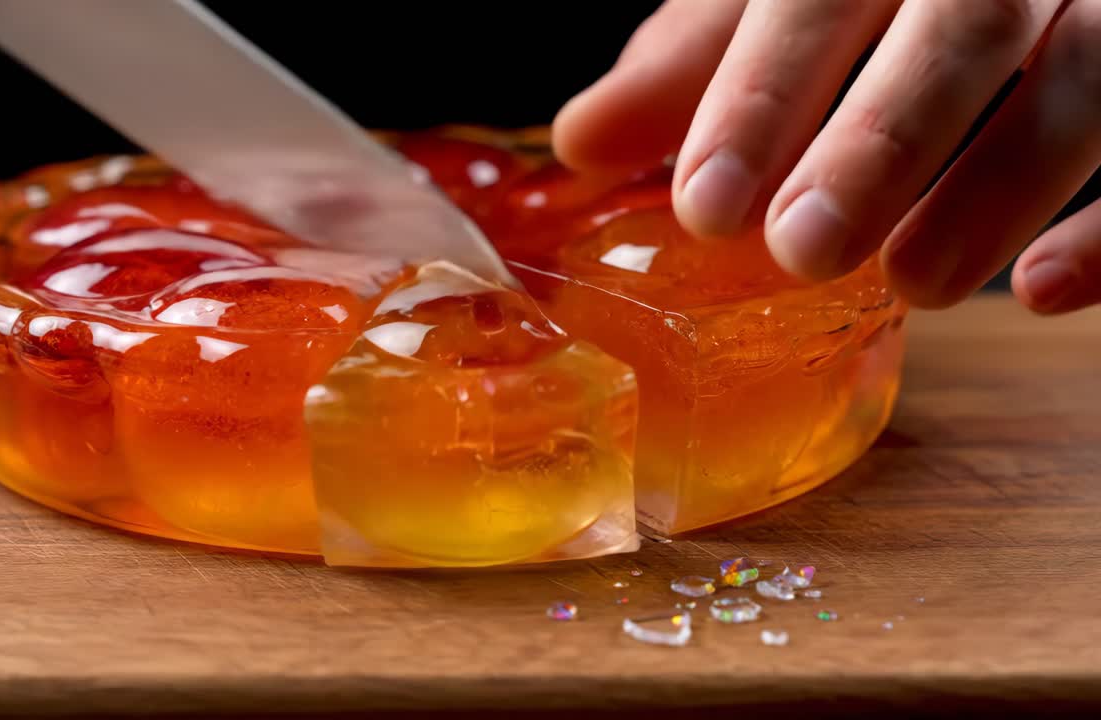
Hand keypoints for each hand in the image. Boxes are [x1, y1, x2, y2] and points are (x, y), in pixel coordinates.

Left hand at [552, 0, 1100, 313]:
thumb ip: (697, 61)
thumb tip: (584, 139)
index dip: (762, 94)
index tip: (705, 207)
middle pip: (962, 23)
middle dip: (882, 138)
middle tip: (802, 248)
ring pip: (1089, 70)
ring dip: (1001, 185)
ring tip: (912, 284)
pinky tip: (1045, 295)